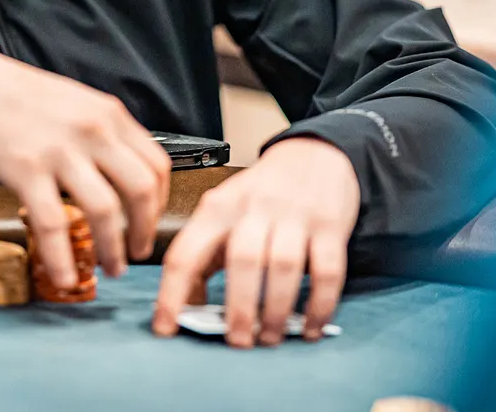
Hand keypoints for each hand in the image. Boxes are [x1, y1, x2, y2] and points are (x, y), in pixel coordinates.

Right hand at [0, 42, 170, 288]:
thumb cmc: (19, 95)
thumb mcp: (77, 102)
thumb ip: (104, 134)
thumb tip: (122, 175)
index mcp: (109, 114)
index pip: (156, 164)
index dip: (161, 202)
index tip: (151, 221)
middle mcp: (92, 131)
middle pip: (140, 190)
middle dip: (144, 230)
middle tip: (138, 252)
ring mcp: (60, 151)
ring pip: (105, 211)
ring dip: (113, 250)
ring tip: (111, 268)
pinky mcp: (26, 170)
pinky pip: (53, 224)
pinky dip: (63, 258)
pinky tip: (66, 276)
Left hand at [152, 138, 359, 347]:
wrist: (314, 154)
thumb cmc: (263, 192)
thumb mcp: (224, 210)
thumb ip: (205, 252)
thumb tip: (189, 304)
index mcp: (218, 207)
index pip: (185, 252)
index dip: (172, 294)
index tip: (166, 328)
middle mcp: (254, 207)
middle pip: (242, 260)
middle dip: (239, 308)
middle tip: (237, 341)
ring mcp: (294, 214)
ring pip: (283, 266)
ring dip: (275, 310)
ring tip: (269, 337)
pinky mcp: (329, 225)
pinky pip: (326, 270)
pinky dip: (319, 305)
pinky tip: (309, 326)